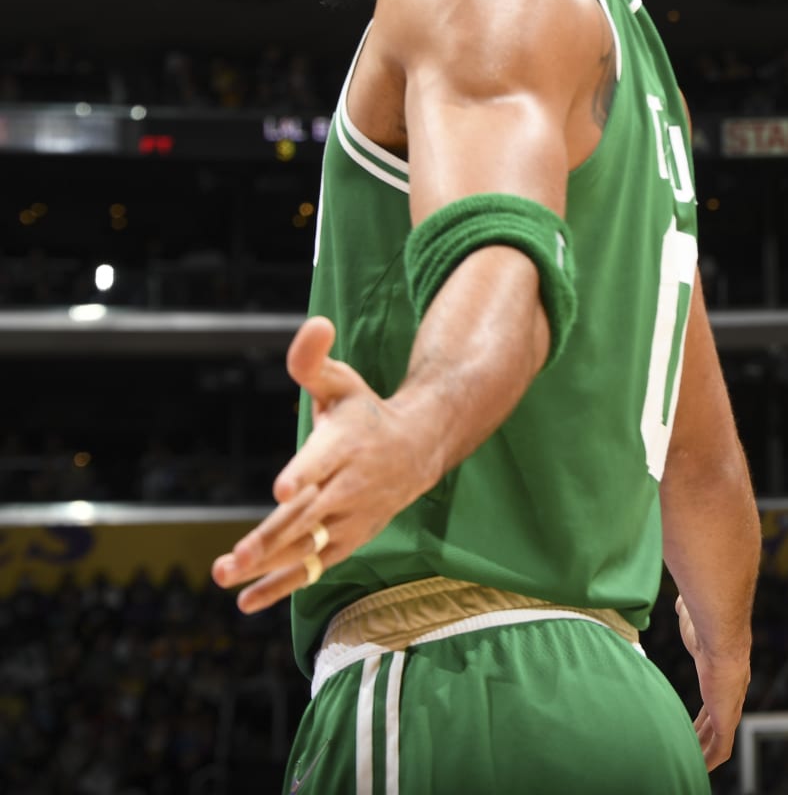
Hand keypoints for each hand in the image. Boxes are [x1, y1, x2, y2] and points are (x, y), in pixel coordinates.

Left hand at [211, 317, 439, 613]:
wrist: (420, 448)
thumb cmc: (366, 413)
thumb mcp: (342, 381)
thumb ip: (314, 360)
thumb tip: (315, 325)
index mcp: (344, 445)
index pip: (322, 463)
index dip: (303, 476)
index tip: (281, 491)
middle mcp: (349, 485)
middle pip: (308, 516)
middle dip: (270, 538)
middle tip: (232, 560)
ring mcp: (351, 517)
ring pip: (308, 547)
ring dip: (267, 567)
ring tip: (226, 577)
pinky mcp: (350, 539)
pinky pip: (316, 568)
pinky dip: (284, 585)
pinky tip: (247, 601)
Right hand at [675, 594, 749, 769]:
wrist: (719, 632)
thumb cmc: (704, 622)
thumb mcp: (692, 621)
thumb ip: (688, 614)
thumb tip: (682, 602)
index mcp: (723, 670)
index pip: (714, 696)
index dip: (704, 711)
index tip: (692, 722)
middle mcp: (731, 689)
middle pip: (717, 718)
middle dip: (703, 734)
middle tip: (690, 747)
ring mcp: (731, 704)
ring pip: (719, 736)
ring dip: (706, 751)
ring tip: (693, 763)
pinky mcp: (728, 717)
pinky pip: (722, 747)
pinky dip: (712, 759)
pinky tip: (702, 768)